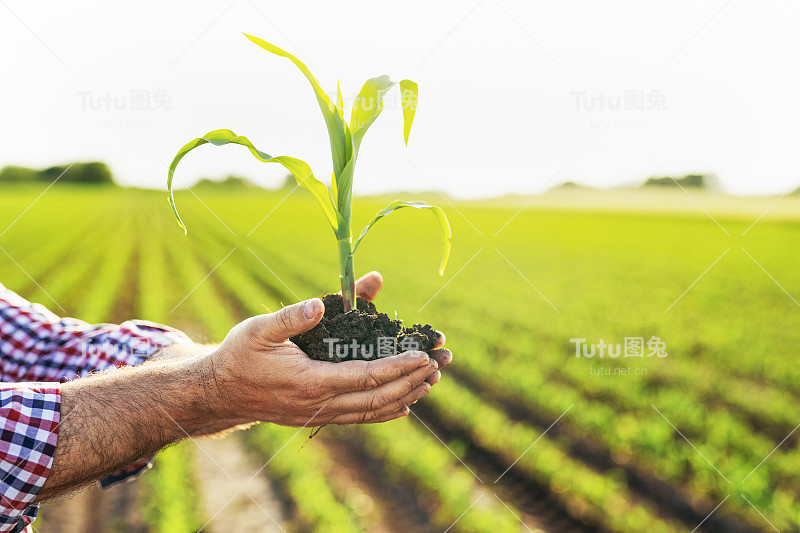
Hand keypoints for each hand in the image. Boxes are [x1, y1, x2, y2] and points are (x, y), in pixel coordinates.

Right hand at [204, 273, 441, 425]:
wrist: (218, 394)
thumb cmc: (239, 356)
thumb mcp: (259, 330)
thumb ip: (291, 317)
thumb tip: (323, 303)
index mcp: (310, 381)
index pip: (365, 377)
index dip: (397, 367)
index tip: (422, 356)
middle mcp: (320, 404)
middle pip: (377, 398)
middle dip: (412, 382)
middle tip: (439, 365)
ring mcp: (320, 414)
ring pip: (372, 412)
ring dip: (405, 397)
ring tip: (431, 382)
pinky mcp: (318, 416)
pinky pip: (360, 418)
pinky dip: (386, 411)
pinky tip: (403, 405)